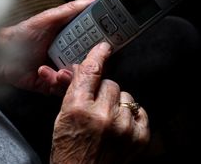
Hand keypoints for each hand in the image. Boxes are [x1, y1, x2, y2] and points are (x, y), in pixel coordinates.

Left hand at [0, 0, 102, 94]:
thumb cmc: (22, 34)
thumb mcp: (49, 18)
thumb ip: (73, 9)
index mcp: (72, 40)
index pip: (94, 43)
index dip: (103, 44)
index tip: (109, 43)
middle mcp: (69, 56)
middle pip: (90, 64)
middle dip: (88, 64)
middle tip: (80, 60)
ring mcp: (60, 72)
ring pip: (79, 78)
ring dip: (70, 74)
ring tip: (60, 69)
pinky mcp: (51, 85)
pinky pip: (63, 89)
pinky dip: (56, 82)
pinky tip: (45, 72)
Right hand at [51, 42, 149, 163]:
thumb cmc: (68, 153)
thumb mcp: (61, 120)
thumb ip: (70, 92)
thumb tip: (75, 70)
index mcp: (78, 109)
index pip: (90, 71)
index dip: (97, 55)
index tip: (103, 47)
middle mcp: (102, 116)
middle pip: (109, 83)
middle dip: (101, 90)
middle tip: (95, 106)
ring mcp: (123, 127)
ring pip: (125, 96)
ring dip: (116, 104)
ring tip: (106, 120)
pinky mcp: (139, 137)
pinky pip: (139, 110)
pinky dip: (130, 115)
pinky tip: (119, 126)